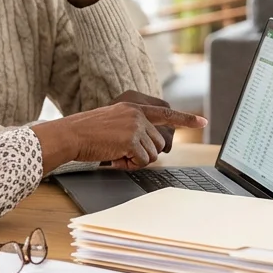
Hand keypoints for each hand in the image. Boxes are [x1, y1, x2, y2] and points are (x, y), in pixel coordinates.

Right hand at [32, 103, 206, 174]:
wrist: (70, 135)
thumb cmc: (86, 133)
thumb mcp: (112, 121)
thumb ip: (132, 127)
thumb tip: (152, 146)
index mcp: (133, 107)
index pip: (165, 113)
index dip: (186, 119)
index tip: (202, 121)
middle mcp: (137, 114)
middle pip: (158, 142)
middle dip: (143, 153)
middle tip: (122, 154)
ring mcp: (135, 126)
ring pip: (152, 154)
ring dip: (136, 160)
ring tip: (116, 155)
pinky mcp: (131, 140)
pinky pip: (142, 161)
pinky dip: (130, 165)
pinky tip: (114, 159)